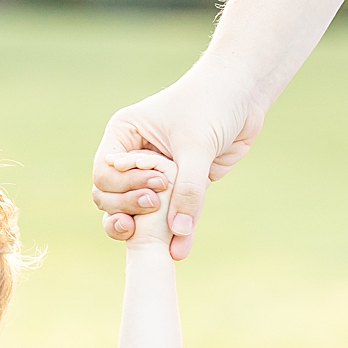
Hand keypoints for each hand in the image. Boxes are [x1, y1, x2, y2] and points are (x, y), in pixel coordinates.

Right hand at [92, 59, 265, 259]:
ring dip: (143, 227)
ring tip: (161, 242)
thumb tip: (177, 233)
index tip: (157, 185)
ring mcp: (152, 174)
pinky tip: (179, 250)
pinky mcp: (177, 188)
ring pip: (133, 211)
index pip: (104, 173)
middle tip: (155, 207)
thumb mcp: (196, 145)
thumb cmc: (210, 105)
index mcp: (122, 136)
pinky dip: (173, 233)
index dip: (124, 187)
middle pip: (109, 197)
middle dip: (128, 208)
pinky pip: (167, 216)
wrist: (243, 97)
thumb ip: (187, 189)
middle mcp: (131, 158)